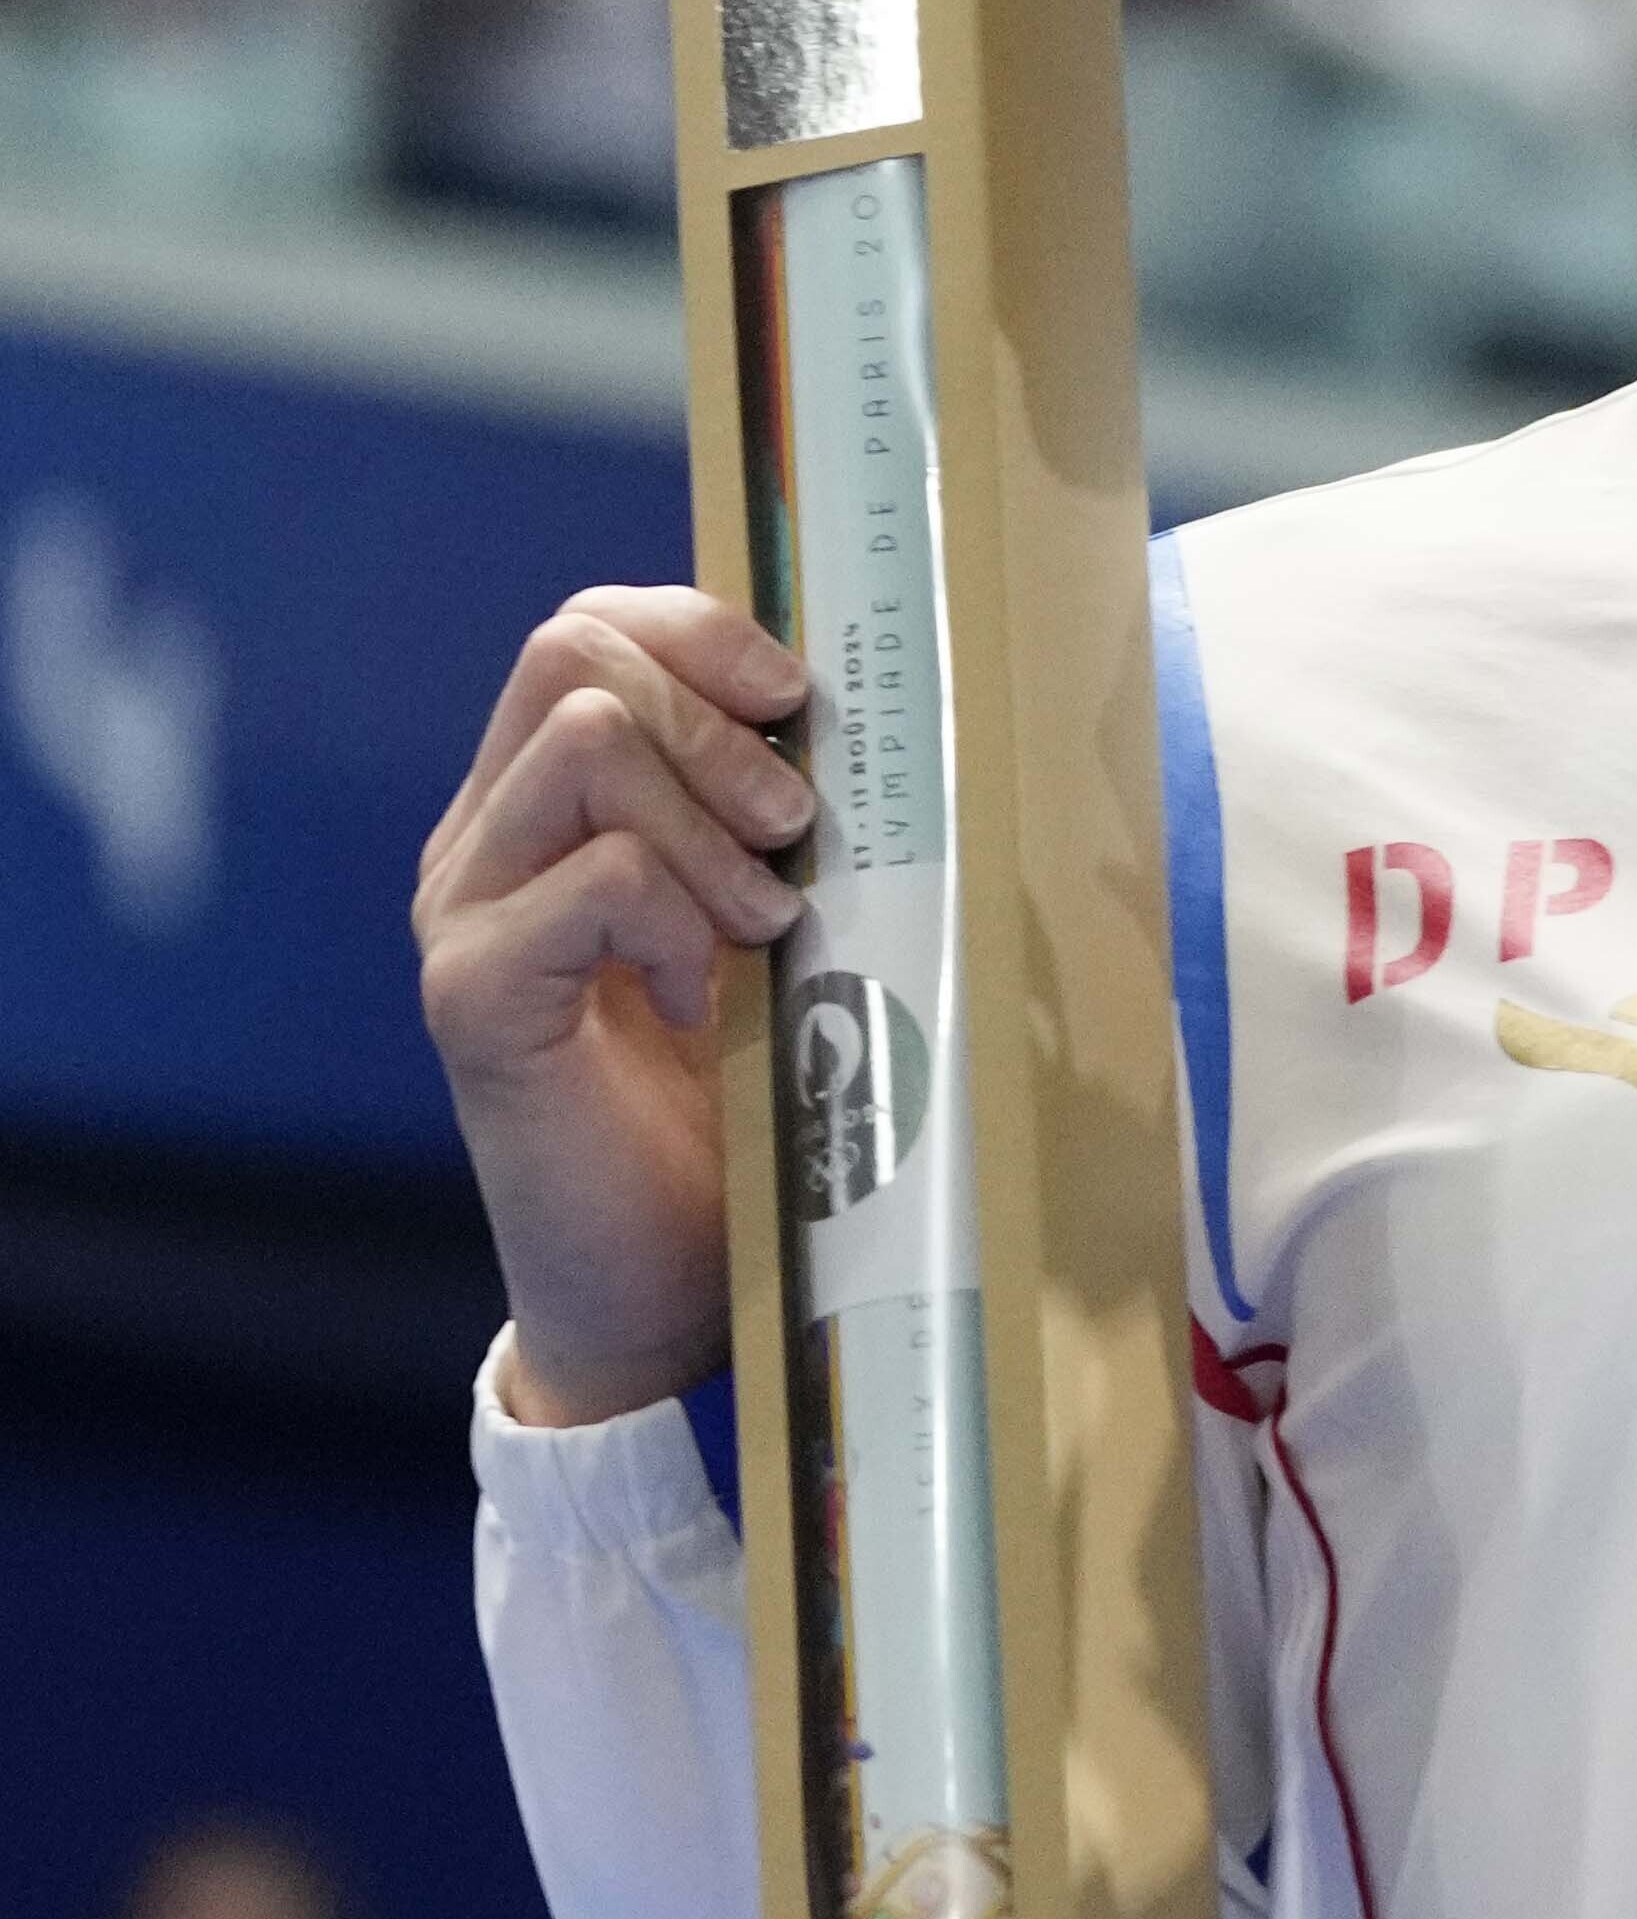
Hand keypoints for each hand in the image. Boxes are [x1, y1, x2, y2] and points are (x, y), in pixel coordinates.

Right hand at [414, 584, 803, 1421]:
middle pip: (574, 653)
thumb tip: (887, 720)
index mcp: (550, 810)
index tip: (799, 700)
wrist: (659, 1289)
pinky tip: (704, 1001)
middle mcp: (486, 844)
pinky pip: (592, 876)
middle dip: (717, 718)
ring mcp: (467, 914)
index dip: (702, 629)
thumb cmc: (739, 1109)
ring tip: (765, 924)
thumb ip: (778, 827)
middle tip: (795, 827)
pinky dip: (677, 919)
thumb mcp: (778, 932)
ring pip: (586, 744)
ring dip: (711, 818)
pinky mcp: (474, 997)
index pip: (589, 629)